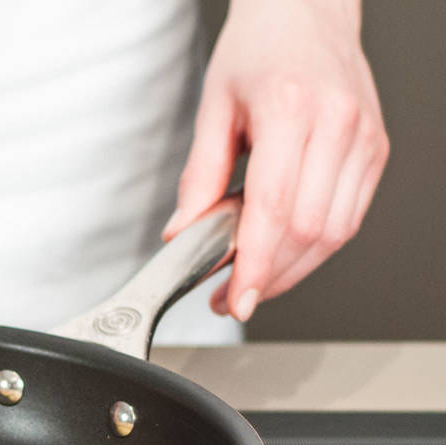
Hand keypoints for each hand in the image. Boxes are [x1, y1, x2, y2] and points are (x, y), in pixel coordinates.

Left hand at [163, 0, 387, 321]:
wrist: (306, 12)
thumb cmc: (259, 50)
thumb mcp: (213, 107)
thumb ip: (199, 176)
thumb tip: (183, 232)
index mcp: (291, 110)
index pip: (274, 208)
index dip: (254, 264)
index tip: (235, 300)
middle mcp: (337, 125)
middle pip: (307, 230)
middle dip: (267, 276)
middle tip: (228, 296)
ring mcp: (364, 139)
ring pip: (334, 233)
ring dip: (290, 270)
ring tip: (250, 278)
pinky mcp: (375, 150)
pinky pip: (348, 217)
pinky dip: (314, 246)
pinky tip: (281, 250)